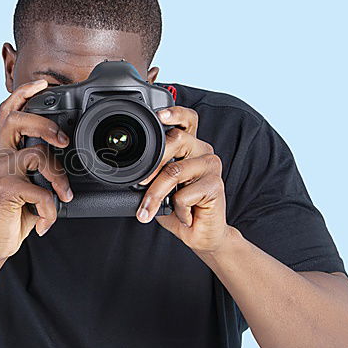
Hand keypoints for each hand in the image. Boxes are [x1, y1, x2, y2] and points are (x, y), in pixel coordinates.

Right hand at [0, 79, 74, 262]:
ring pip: (36, 155)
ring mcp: (0, 171)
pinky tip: (47, 221)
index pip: (8, 112)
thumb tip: (65, 156)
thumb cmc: (11, 213)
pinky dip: (51, 210)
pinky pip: (41, 192)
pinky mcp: (5, 189)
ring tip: (63, 195)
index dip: (24, 94)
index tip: (43, 83)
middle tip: (63, 140)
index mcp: (3, 150)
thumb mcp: (26, 183)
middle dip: (45, 124)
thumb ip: (37, 166)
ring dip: (59, 178)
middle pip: (17, 119)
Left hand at [136, 106, 228, 252]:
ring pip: (173, 171)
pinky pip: (183, 194)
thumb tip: (131, 172)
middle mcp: (202, 150)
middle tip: (140, 185)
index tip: (159, 115)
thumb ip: (151, 172)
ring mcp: (211, 166)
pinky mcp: (216, 184)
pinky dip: (177, 209)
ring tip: (149, 211)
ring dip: (155, 195)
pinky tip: (185, 213)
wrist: (200, 234)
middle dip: (151, 165)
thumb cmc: (179, 207)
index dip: (174, 113)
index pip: (186, 119)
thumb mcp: (159, 186)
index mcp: (189, 145)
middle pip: (175, 141)